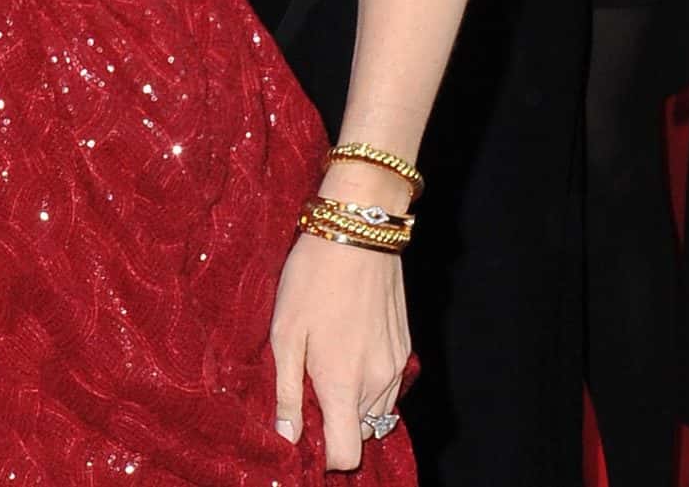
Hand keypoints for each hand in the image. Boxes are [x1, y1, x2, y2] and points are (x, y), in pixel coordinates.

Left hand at [270, 231, 409, 470]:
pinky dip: (367, 381)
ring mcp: (395, 365)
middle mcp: (376, 383)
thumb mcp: (284, 333)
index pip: (347, 453)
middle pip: (361, 433)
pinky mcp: (404, 347)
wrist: (357, 232)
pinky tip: (346, 347)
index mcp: (342, 383)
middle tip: (308, 388)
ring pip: (375, 410)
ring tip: (325, 364)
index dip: (326, 456)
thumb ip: (287, 391)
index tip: (306, 436)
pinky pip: (387, 384)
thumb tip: (287, 437)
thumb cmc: (312, 277)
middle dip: (336, 422)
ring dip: (352, 402)